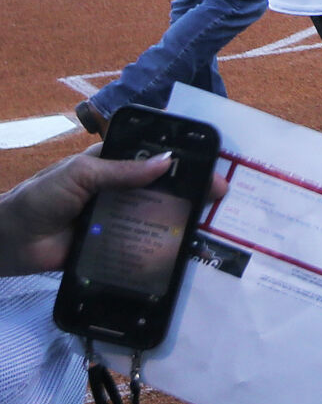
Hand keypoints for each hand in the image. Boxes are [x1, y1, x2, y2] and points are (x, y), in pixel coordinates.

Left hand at [0, 148, 226, 275]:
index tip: (210, 160)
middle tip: (219, 193)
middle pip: (160, 187)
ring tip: (208, 220)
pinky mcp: (113, 248)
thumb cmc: (40, 197)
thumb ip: (121, 170)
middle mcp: (119, 190)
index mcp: (111, 165)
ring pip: (154, 216)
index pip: (152, 155)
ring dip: (180, 217)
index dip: (181, 156)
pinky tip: (182, 247)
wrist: (9, 241)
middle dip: (190, 188)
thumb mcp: (80, 174)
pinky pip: (141, 245)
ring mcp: (117, 219)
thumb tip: (167, 161)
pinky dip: (160, 246)